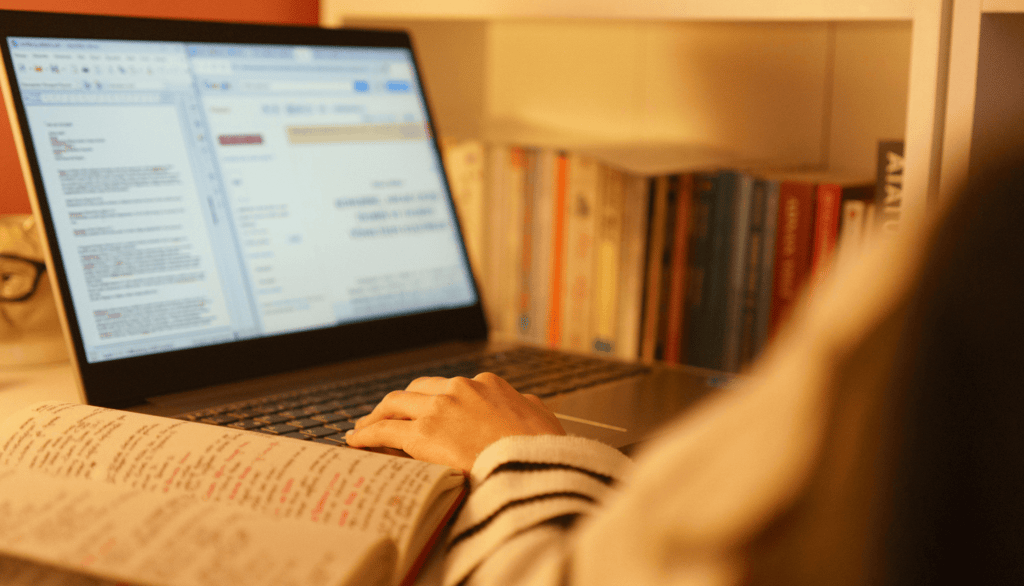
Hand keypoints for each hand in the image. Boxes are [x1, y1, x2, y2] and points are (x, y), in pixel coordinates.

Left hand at [345, 372, 565, 471]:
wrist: (537, 468)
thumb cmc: (543, 452)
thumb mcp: (543, 420)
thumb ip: (526, 408)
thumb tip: (524, 406)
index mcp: (488, 385)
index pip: (448, 388)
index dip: (431, 401)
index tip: (424, 413)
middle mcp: (461, 389)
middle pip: (416, 391)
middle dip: (399, 403)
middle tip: (385, 415)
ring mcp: (440, 409)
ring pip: (395, 405)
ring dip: (376, 415)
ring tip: (364, 428)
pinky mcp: (423, 434)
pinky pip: (385, 431)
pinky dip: (367, 434)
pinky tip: (356, 442)